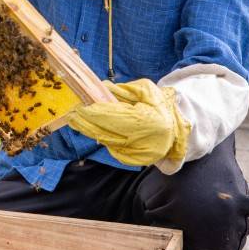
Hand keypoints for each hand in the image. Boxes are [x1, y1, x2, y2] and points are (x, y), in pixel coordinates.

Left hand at [66, 78, 189, 166]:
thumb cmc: (159, 105)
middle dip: (86, 122)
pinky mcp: (134, 160)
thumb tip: (102, 89)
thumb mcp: (145, 90)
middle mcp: (144, 141)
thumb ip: (123, 90)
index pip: (114, 117)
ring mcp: (139, 154)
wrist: (176, 128)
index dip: (94, 112)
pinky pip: (111, 147)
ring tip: (76, 120)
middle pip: (106, 132)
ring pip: (106, 141)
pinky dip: (101, 137)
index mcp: (149, 121)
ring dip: (89, 130)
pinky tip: (93, 129)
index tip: (79, 107)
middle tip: (72, 114)